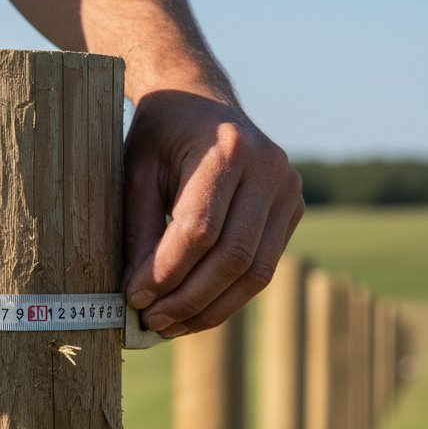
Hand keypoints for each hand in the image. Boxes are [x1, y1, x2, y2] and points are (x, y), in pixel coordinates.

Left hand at [122, 90, 303, 335]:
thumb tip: (138, 295)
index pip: (199, 229)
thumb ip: (139, 230)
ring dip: (211, 309)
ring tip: (170, 327)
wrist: (199, 101)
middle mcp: (269, 168)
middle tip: (150, 323)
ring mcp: (289, 189)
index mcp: (227, 149)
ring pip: (255, 272)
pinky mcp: (293, 210)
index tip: (134, 299)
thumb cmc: (159, 137)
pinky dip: (228, 297)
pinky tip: (194, 312)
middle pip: (232, 256)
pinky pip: (263, 268)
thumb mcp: (136, 172)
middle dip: (188, 299)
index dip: (166, 272)